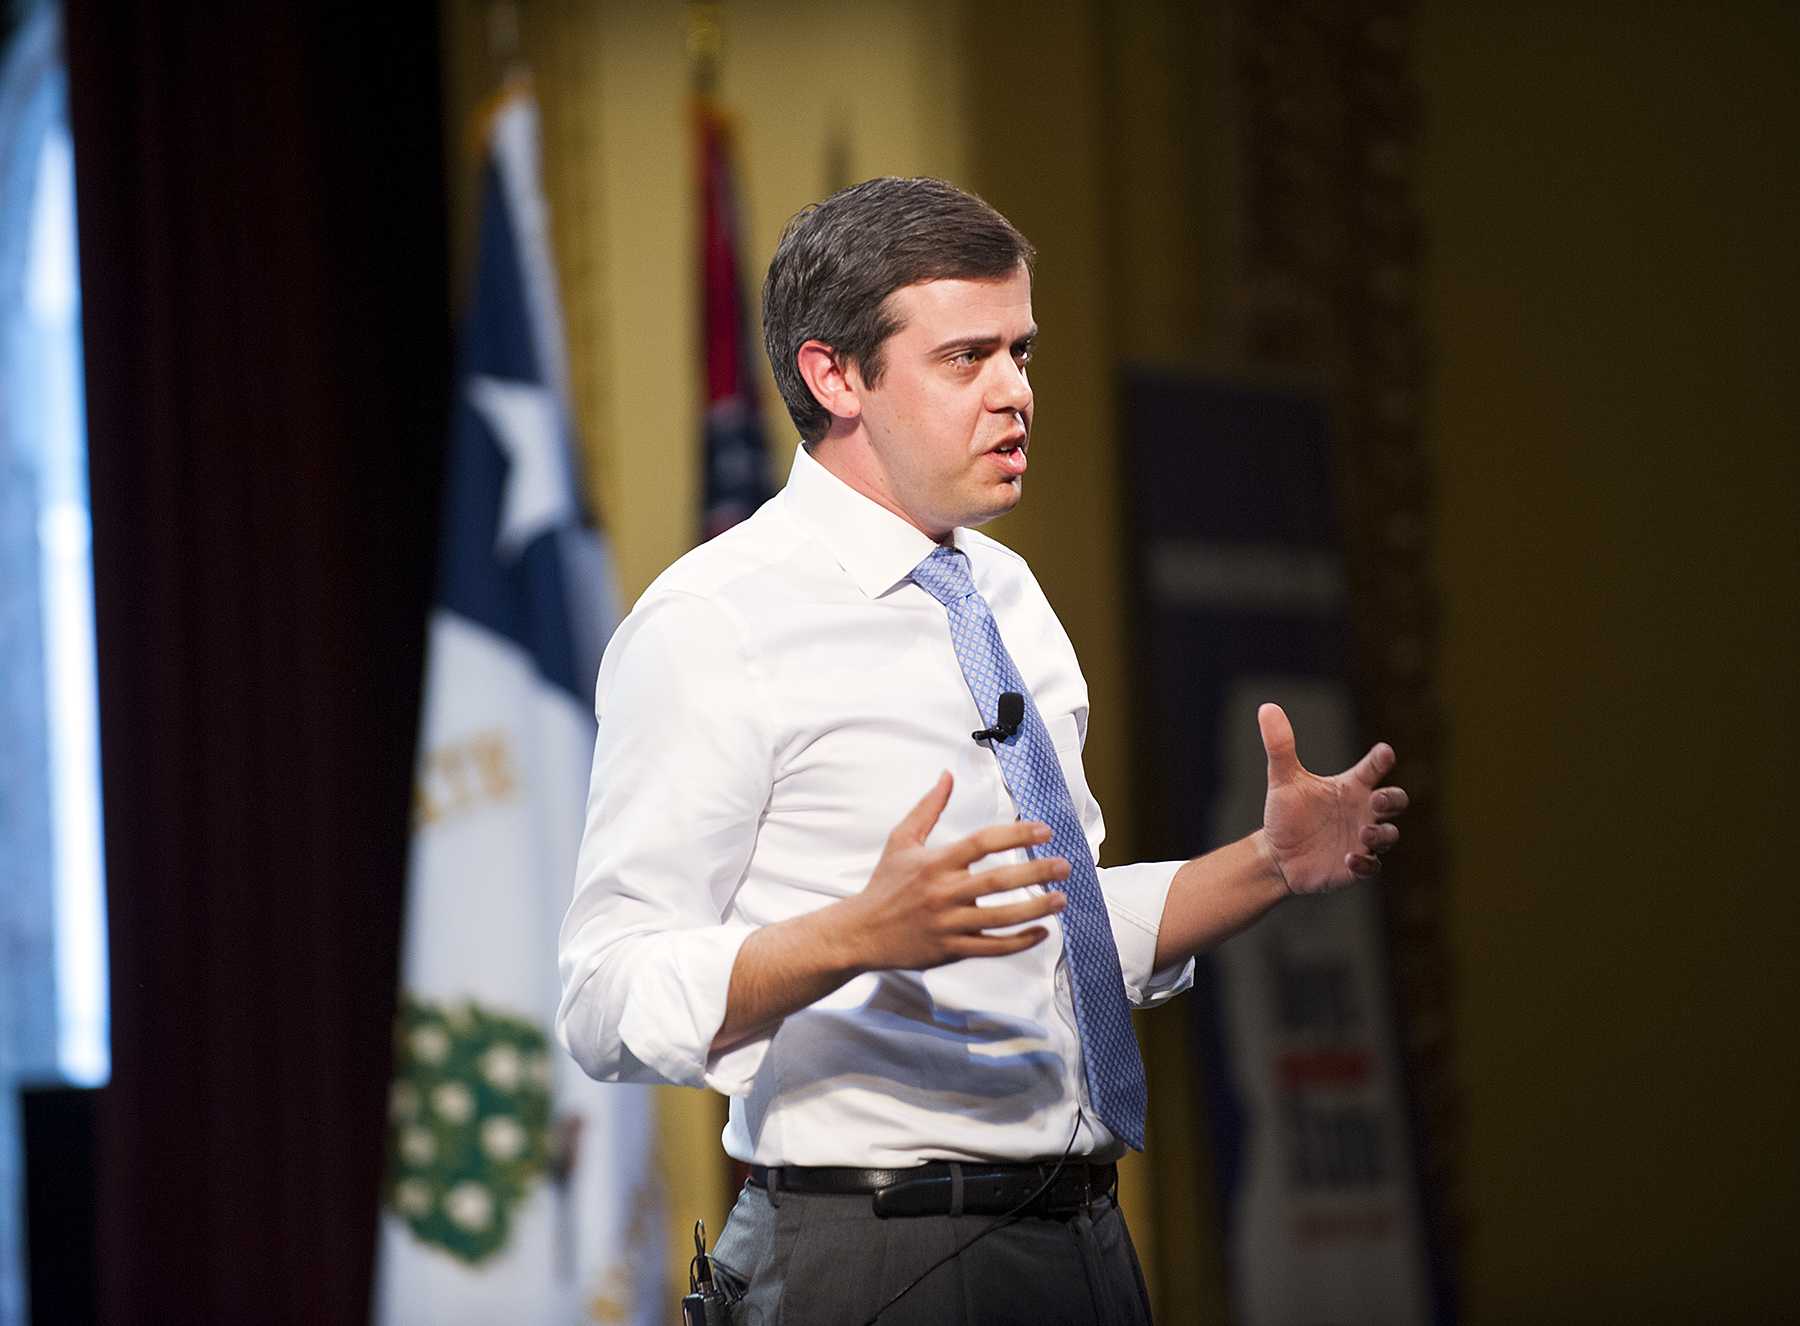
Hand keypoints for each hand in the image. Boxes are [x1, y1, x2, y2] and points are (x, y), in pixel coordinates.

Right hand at [832, 771, 1069, 971]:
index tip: (1042, 830)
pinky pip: (991, 947)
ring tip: (1060, 898)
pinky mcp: (950, 950)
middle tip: (1063, 865)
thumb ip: (927, 808)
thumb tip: (946, 776)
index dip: (1015, 834)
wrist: (859, 932)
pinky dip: (1019, 941)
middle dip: (1035, 872)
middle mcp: (943, 892)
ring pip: (1000, 917)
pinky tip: (1041, 932)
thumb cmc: (883, 886)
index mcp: (935, 863)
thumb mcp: (901, 841)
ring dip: (1034, 907)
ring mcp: (948, 924)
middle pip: (997, 881)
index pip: (981, 843)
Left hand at [1259, 703, 1407, 894]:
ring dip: (1381, 833)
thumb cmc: (1287, 813)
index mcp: (1350, 786)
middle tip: (1377, 799)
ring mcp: (1362, 839)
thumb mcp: (1283, 780)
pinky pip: (1372, 865)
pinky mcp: (1355, 866)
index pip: (1373, 768)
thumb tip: (1267, 707)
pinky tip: (1351, 859)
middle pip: (1395, 801)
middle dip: (1393, 799)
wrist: (1277, 853)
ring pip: (1389, 835)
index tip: (1384, 753)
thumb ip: (1280, 746)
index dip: (1381, 759)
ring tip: (1363, 832)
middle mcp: (1362, 811)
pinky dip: (1365, 863)